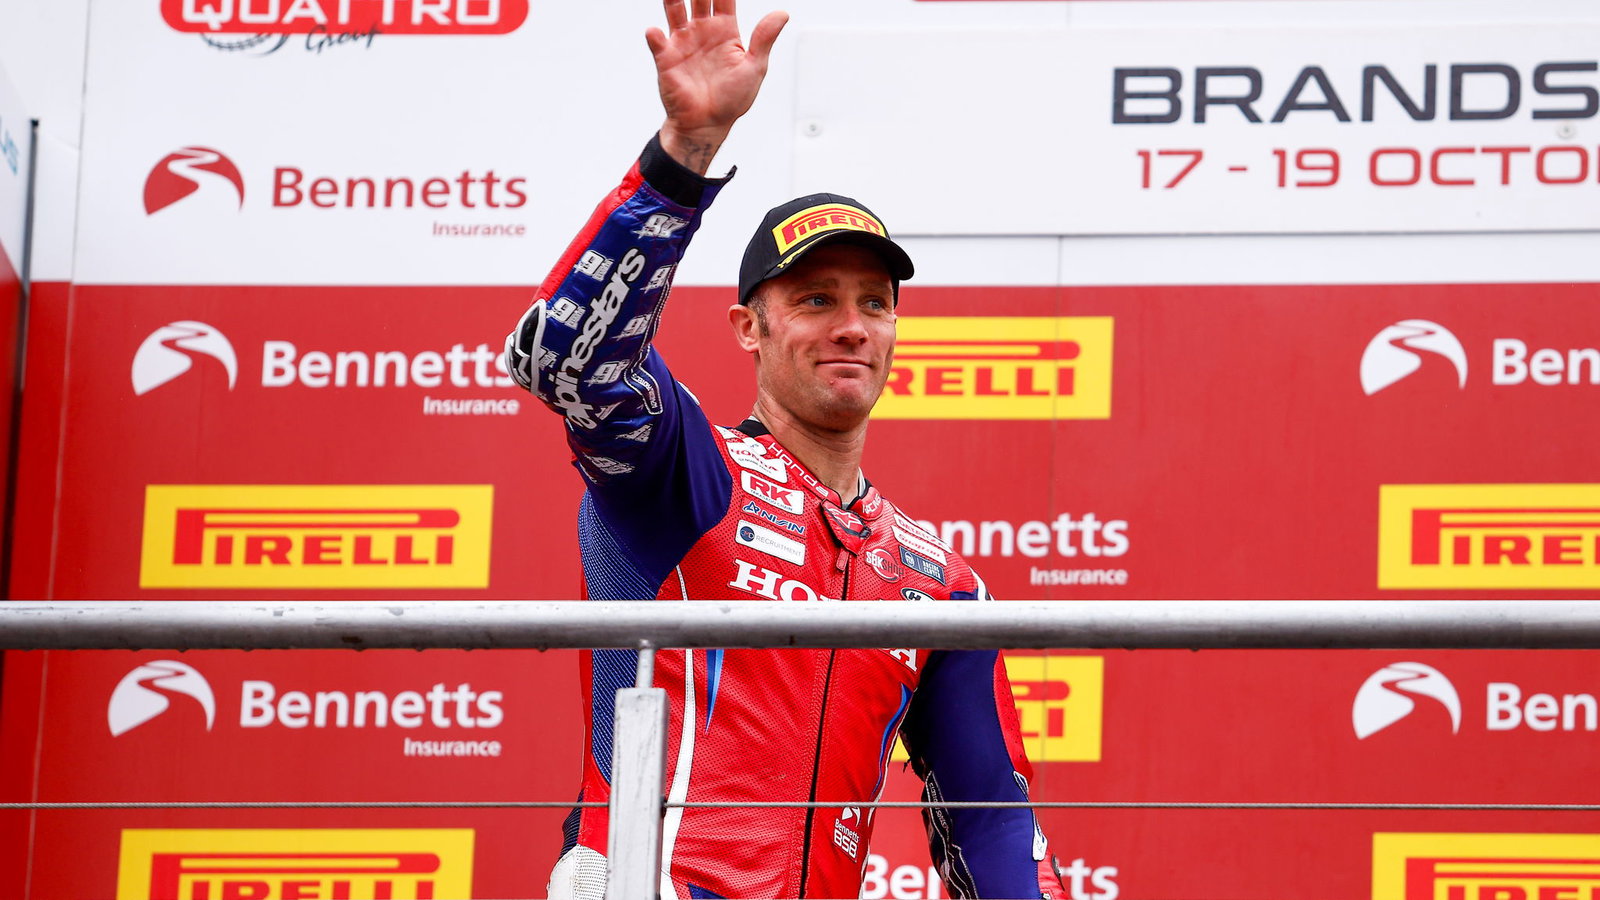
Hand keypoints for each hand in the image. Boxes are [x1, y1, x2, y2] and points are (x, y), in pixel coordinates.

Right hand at [646, 0, 787, 173]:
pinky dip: (655, 36)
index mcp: (725, 31)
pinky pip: (657, 42)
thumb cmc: (732, 100)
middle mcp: (702, 32)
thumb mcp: (754, 68)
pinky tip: (655, 32)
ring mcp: (682, 43)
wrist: (708, 125)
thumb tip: (782, 14)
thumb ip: (764, 39)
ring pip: (674, 10)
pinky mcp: (666, 59)